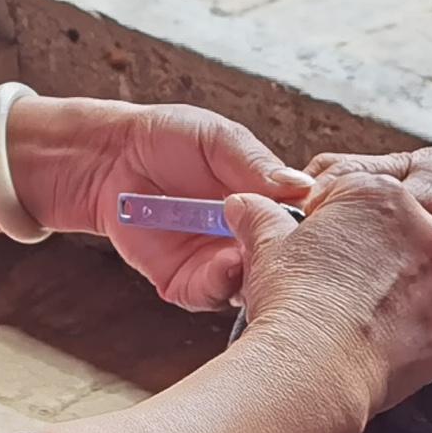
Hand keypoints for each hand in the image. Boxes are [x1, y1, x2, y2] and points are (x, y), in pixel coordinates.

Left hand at [13, 96, 310, 310]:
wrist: (110, 157)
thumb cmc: (168, 138)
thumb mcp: (219, 138)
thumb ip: (255, 163)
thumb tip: (301, 187)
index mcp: (264, 203)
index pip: (302, 226)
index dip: (312, 230)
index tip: (321, 227)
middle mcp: (246, 238)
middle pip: (282, 264)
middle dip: (290, 263)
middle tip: (291, 250)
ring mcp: (216, 262)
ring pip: (251, 285)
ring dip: (257, 276)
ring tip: (259, 257)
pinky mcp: (185, 281)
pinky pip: (210, 295)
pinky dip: (221, 285)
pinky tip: (227, 265)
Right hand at [230, 166, 431, 426]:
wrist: (314, 368)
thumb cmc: (291, 300)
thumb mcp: (266, 246)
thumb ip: (262, 216)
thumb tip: (243, 203)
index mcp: (382, 194)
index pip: (358, 201)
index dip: (331, 228)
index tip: (316, 254)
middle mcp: (427, 229)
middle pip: (396, 238)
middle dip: (368, 260)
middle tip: (333, 291)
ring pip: (419, 282)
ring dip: (393, 297)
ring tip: (352, 322)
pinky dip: (410, 335)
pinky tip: (376, 346)